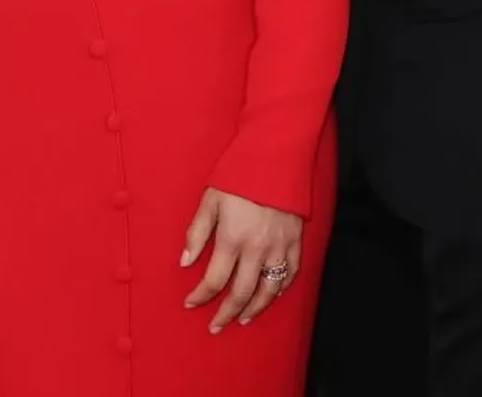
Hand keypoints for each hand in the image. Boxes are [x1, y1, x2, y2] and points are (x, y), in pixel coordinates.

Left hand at [182, 188, 301, 333]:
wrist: (276, 155)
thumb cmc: (239, 175)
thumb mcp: (210, 199)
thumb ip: (197, 232)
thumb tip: (185, 262)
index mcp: (232, 238)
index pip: (214, 280)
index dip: (200, 296)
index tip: (191, 303)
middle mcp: (256, 249)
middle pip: (241, 293)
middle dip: (225, 313)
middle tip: (216, 325)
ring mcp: (278, 247)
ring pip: (267, 291)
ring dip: (254, 309)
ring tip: (242, 319)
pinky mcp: (295, 241)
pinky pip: (290, 274)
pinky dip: (280, 289)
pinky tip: (270, 295)